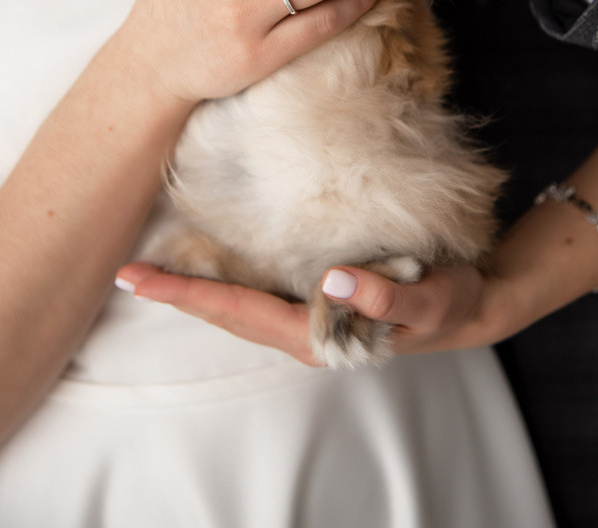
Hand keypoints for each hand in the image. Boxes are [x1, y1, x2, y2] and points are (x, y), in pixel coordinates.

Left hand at [114, 258, 517, 365]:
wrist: (470, 303)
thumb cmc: (450, 302)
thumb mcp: (428, 298)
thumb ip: (383, 294)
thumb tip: (334, 277)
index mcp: (320, 334)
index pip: (240, 311)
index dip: (188, 295)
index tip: (141, 279)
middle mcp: (304, 329)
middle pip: (227, 313)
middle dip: (177, 294)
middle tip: (127, 272)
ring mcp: (307, 315)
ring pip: (238, 304)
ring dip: (195, 289)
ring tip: (154, 269)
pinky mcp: (316, 297)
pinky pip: (258, 291)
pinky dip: (225, 280)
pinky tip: (211, 263)